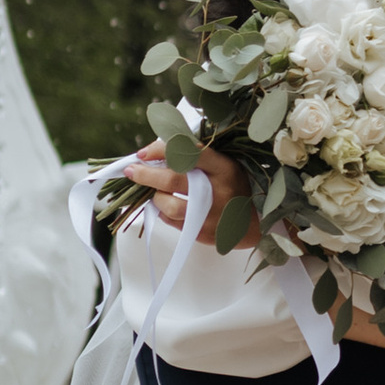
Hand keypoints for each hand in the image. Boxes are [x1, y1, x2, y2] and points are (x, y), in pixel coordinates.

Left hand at [133, 143, 248, 234]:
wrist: (253, 223)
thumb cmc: (232, 186)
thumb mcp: (223, 165)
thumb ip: (195, 156)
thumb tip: (153, 152)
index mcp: (224, 169)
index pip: (188, 153)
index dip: (162, 150)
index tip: (143, 153)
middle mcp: (218, 191)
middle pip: (173, 181)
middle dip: (146, 175)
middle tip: (131, 171)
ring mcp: (211, 215)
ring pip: (169, 206)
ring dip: (156, 198)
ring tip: (157, 194)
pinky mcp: (203, 233)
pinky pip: (172, 222)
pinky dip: (164, 213)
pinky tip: (167, 206)